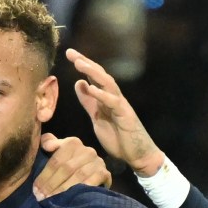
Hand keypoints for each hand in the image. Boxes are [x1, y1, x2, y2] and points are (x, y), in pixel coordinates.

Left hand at [33, 133, 111, 199]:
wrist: (92, 171)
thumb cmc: (69, 163)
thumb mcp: (58, 152)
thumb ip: (49, 143)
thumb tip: (46, 144)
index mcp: (72, 143)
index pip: (56, 160)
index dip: (44, 176)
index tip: (35, 189)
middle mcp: (87, 150)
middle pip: (66, 168)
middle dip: (51, 185)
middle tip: (41, 197)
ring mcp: (98, 162)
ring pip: (78, 176)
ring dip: (63, 189)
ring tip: (52, 200)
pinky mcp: (105, 173)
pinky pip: (92, 182)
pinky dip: (81, 190)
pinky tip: (71, 199)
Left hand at [66, 48, 164, 176]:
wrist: (138, 155)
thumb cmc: (119, 137)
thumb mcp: (97, 117)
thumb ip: (89, 102)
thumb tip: (79, 83)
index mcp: (106, 98)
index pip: (94, 76)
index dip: (82, 64)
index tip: (69, 53)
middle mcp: (114, 98)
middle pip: (100, 75)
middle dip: (85, 62)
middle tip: (71, 52)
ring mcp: (121, 105)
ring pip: (108, 84)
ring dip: (93, 73)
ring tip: (80, 64)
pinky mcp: (126, 115)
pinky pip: (113, 102)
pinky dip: (102, 94)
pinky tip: (91, 87)